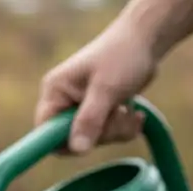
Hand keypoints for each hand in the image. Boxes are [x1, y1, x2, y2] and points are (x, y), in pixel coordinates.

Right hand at [35, 18, 157, 153]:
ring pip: (92, 140)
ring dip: (116, 130)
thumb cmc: (124, 55)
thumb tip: (78, 150)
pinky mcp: (97, 113)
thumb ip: (90, 119)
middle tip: (118, 113)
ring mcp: (80, 108)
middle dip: (100, 133)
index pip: (45, 131)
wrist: (147, 38)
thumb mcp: (107, 88)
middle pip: (71, 139)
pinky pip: (106, 135)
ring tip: (129, 110)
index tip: (88, 140)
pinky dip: (122, 128)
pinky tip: (134, 113)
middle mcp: (63, 102)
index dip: (63, 141)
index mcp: (55, 92)